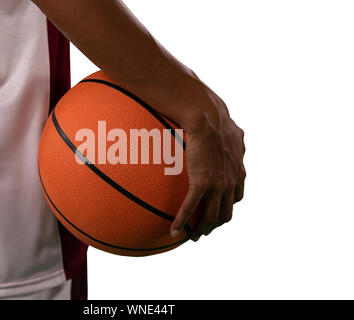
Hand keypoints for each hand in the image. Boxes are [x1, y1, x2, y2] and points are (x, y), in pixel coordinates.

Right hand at [170, 77, 245, 240]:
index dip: (226, 207)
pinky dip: (183, 222)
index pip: (236, 196)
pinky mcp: (203, 182)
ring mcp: (219, 183)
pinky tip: (174, 231)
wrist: (205, 114)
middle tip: (204, 230)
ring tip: (192, 237)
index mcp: (237, 169)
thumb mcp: (229, 128)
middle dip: (215, 224)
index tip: (216, 211)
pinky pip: (191, 208)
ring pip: (212, 216)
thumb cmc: (213, 116)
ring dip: (202, 229)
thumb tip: (229, 133)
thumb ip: (231, 138)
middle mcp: (232, 180)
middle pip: (226, 212)